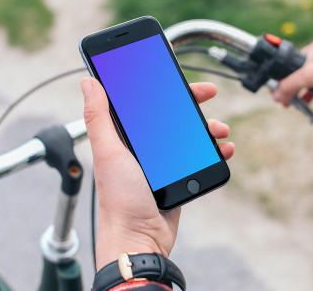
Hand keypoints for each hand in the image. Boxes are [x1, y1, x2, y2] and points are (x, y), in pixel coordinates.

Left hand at [81, 77, 234, 270]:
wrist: (140, 238)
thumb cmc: (120, 199)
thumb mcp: (108, 152)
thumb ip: (98, 118)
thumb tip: (89, 82)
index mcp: (124, 136)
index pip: (143, 101)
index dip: (160, 85)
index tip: (175, 74)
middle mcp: (144, 145)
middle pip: (171, 113)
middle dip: (191, 101)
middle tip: (208, 92)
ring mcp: (163, 160)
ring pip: (189, 133)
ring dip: (208, 126)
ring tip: (220, 130)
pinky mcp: (178, 175)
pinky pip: (199, 156)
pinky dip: (214, 149)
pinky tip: (223, 149)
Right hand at [272, 41, 312, 112]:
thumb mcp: (310, 76)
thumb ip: (290, 85)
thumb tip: (276, 96)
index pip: (290, 64)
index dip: (281, 78)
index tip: (276, 92)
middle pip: (301, 76)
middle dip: (293, 90)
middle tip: (286, 103)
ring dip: (306, 97)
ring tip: (300, 107)